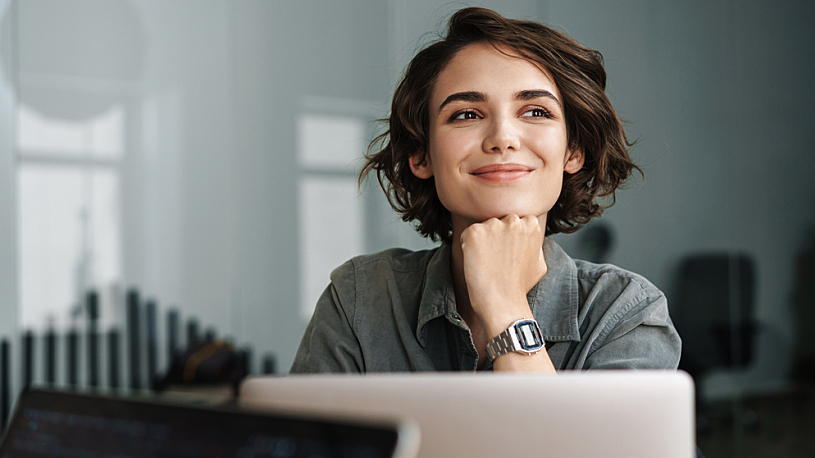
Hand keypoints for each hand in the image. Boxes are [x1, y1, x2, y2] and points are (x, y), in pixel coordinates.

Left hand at [459, 214, 545, 331]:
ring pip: (483, 227)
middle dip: (495, 236)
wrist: (502, 302)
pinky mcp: (475, 232)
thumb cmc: (519, 286)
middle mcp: (514, 220)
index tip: (507, 253)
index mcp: (531, 224)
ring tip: (487, 263)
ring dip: (482, 241)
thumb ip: (535, 244)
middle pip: (498, 221)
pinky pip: (467, 234)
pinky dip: (468, 246)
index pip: (515, 221)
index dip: (509, 238)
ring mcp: (494, 225)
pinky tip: (477, 262)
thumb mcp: (539, 263)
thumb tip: (531, 236)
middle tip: (496, 259)